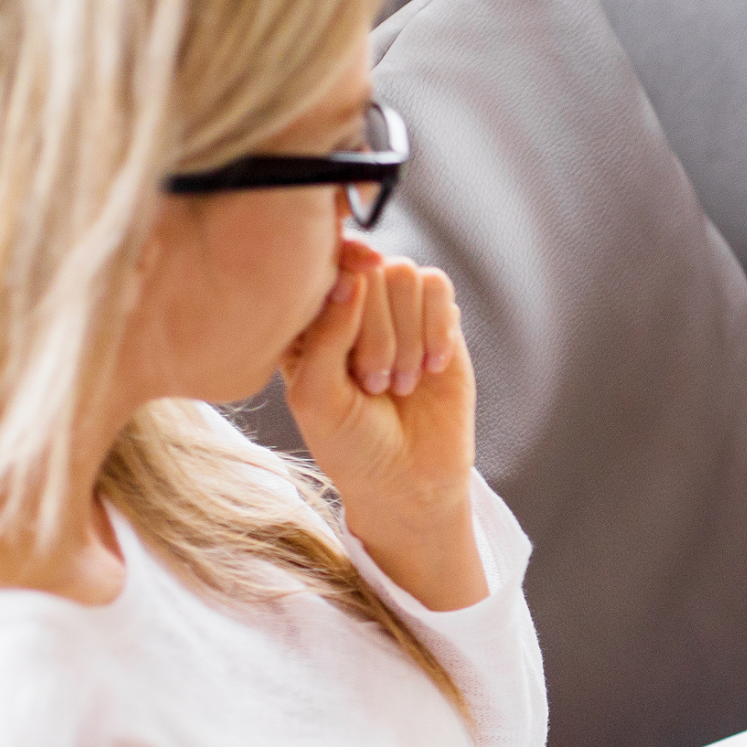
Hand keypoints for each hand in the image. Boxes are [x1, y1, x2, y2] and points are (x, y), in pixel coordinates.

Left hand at [281, 235, 485, 609]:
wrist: (408, 479)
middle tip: (376, 386)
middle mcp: (352, 306)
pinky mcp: (439, 321)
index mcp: (308, 319)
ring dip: (407, 335)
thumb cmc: (351, 443)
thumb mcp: (317, 395)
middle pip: (370, 272)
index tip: (348, 334)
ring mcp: (397, 310)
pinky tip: (432, 367)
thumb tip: (354, 278)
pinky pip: (439, 288)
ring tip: (402, 383)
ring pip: (405, 276)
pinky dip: (437, 327)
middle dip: (377, 335)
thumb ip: (326, 334)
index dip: (339, 285)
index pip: (321, 267)